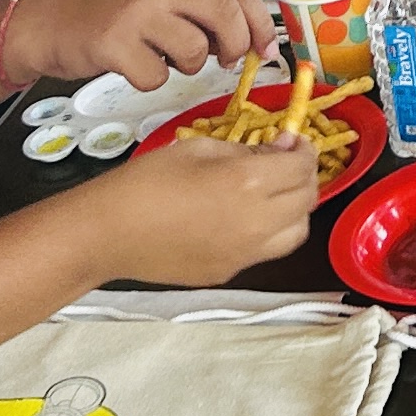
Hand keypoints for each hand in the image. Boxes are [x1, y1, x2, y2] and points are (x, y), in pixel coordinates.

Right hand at [6, 0, 274, 96]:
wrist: (47, 19)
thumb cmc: (110, 11)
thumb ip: (201, 6)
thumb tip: (249, 38)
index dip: (260, 24)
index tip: (266, 50)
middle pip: (226, 16)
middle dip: (235, 47)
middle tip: (225, 62)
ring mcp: (136, 10)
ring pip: (194, 51)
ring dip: (186, 66)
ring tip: (162, 57)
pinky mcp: (114, 42)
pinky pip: (155, 76)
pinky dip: (149, 80)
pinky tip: (132, 65)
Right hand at [88, 127, 318, 284]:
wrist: (108, 233)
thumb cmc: (147, 181)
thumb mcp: (198, 148)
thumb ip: (245, 150)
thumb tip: (278, 151)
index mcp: (249, 183)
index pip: (302, 167)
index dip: (302, 150)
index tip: (289, 141)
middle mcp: (257, 223)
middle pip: (307, 200)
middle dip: (303, 176)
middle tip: (284, 163)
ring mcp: (246, 255)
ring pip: (297, 233)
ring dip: (294, 210)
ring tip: (270, 194)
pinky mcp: (230, 274)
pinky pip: (265, 252)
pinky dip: (267, 233)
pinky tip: (241, 219)